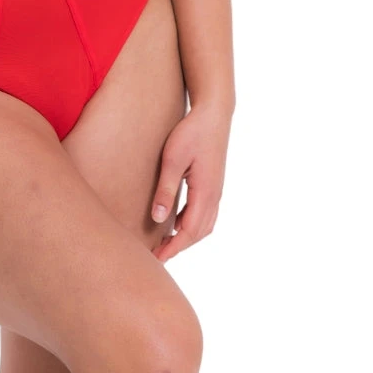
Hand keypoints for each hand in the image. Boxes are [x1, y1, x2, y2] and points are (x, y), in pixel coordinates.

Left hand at [150, 103, 230, 262]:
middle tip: (156, 256)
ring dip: (186, 237)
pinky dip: (191, 225)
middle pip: (199, 233)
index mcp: (205, 193)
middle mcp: (214, 196)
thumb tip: (158, 219)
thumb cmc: (191, 133)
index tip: (156, 259)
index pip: (190, 232)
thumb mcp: (173, 160)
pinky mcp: (213, 184)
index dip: (173, 248)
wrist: (214, 114)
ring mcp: (216, 191)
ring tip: (164, 243)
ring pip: (204, 225)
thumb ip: (166, 190)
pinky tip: (175, 223)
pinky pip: (205, 213)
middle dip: (179, 247)